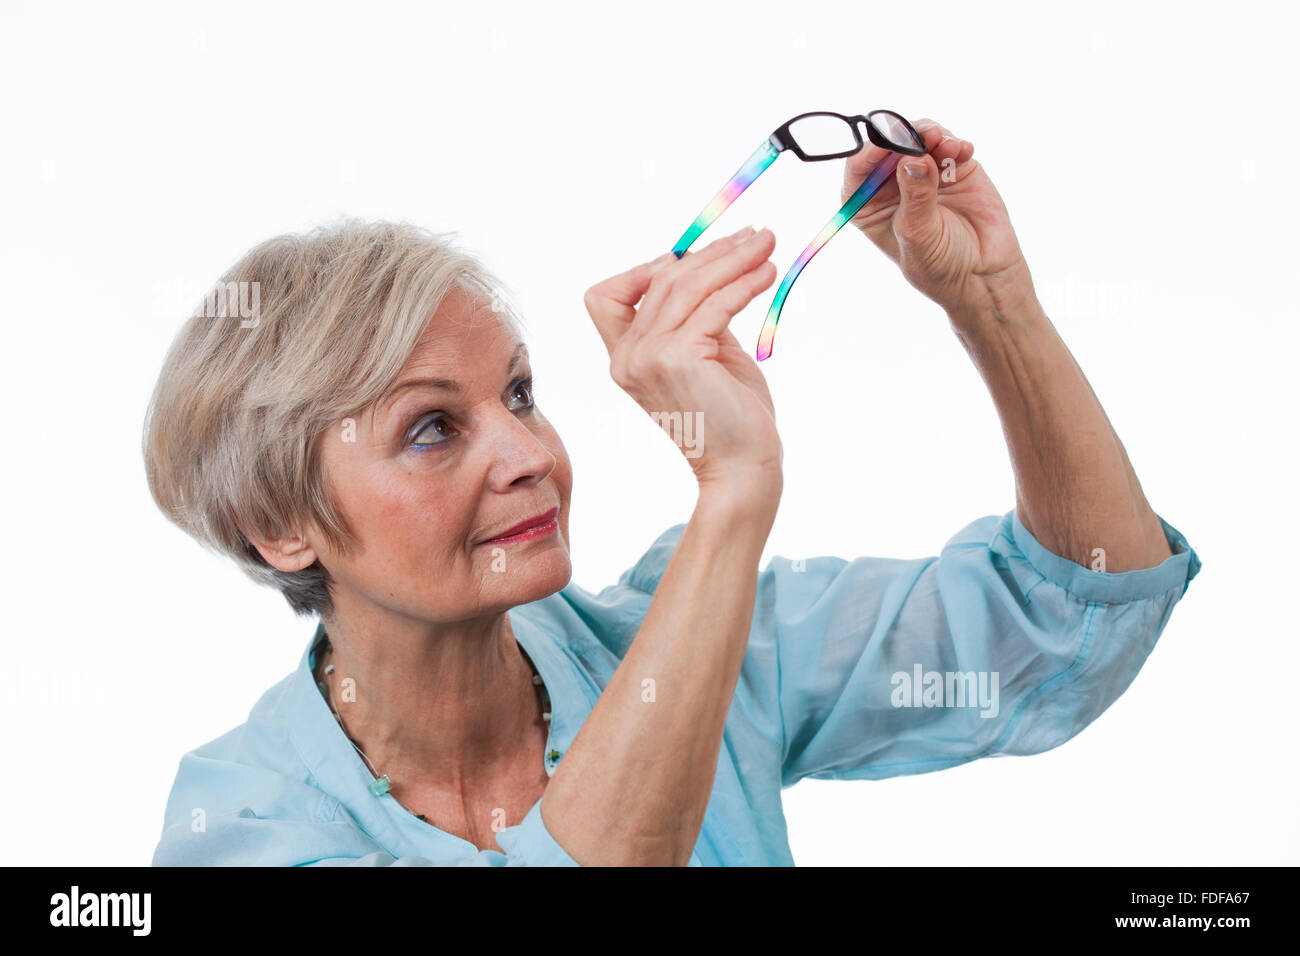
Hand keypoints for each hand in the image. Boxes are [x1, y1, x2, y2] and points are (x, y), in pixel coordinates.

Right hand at [584, 227, 783, 490]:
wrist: (743, 467)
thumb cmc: (731, 417)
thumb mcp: (706, 355)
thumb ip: (696, 317)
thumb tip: (715, 265)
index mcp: (624, 359)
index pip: (605, 297)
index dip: (644, 269)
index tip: (693, 257)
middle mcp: (627, 358)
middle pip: (662, 280)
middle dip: (712, 252)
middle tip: (755, 234)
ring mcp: (647, 358)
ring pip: (688, 285)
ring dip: (733, 259)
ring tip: (767, 244)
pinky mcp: (677, 357)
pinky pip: (714, 305)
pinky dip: (743, 283)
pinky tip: (767, 273)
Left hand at [841, 118, 1037, 322]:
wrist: (982, 274)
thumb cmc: (939, 265)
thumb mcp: (919, 235)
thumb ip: (916, 197)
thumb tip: (913, 159)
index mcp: (870, 205)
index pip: (859, 170)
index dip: (870, 152)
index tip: (886, 143)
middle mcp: (893, 185)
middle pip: (889, 146)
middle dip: (904, 135)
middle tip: (922, 135)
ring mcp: (924, 173)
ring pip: (920, 139)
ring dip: (931, 134)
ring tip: (945, 144)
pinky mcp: (954, 168)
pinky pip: (950, 145)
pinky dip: (955, 143)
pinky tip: (962, 151)